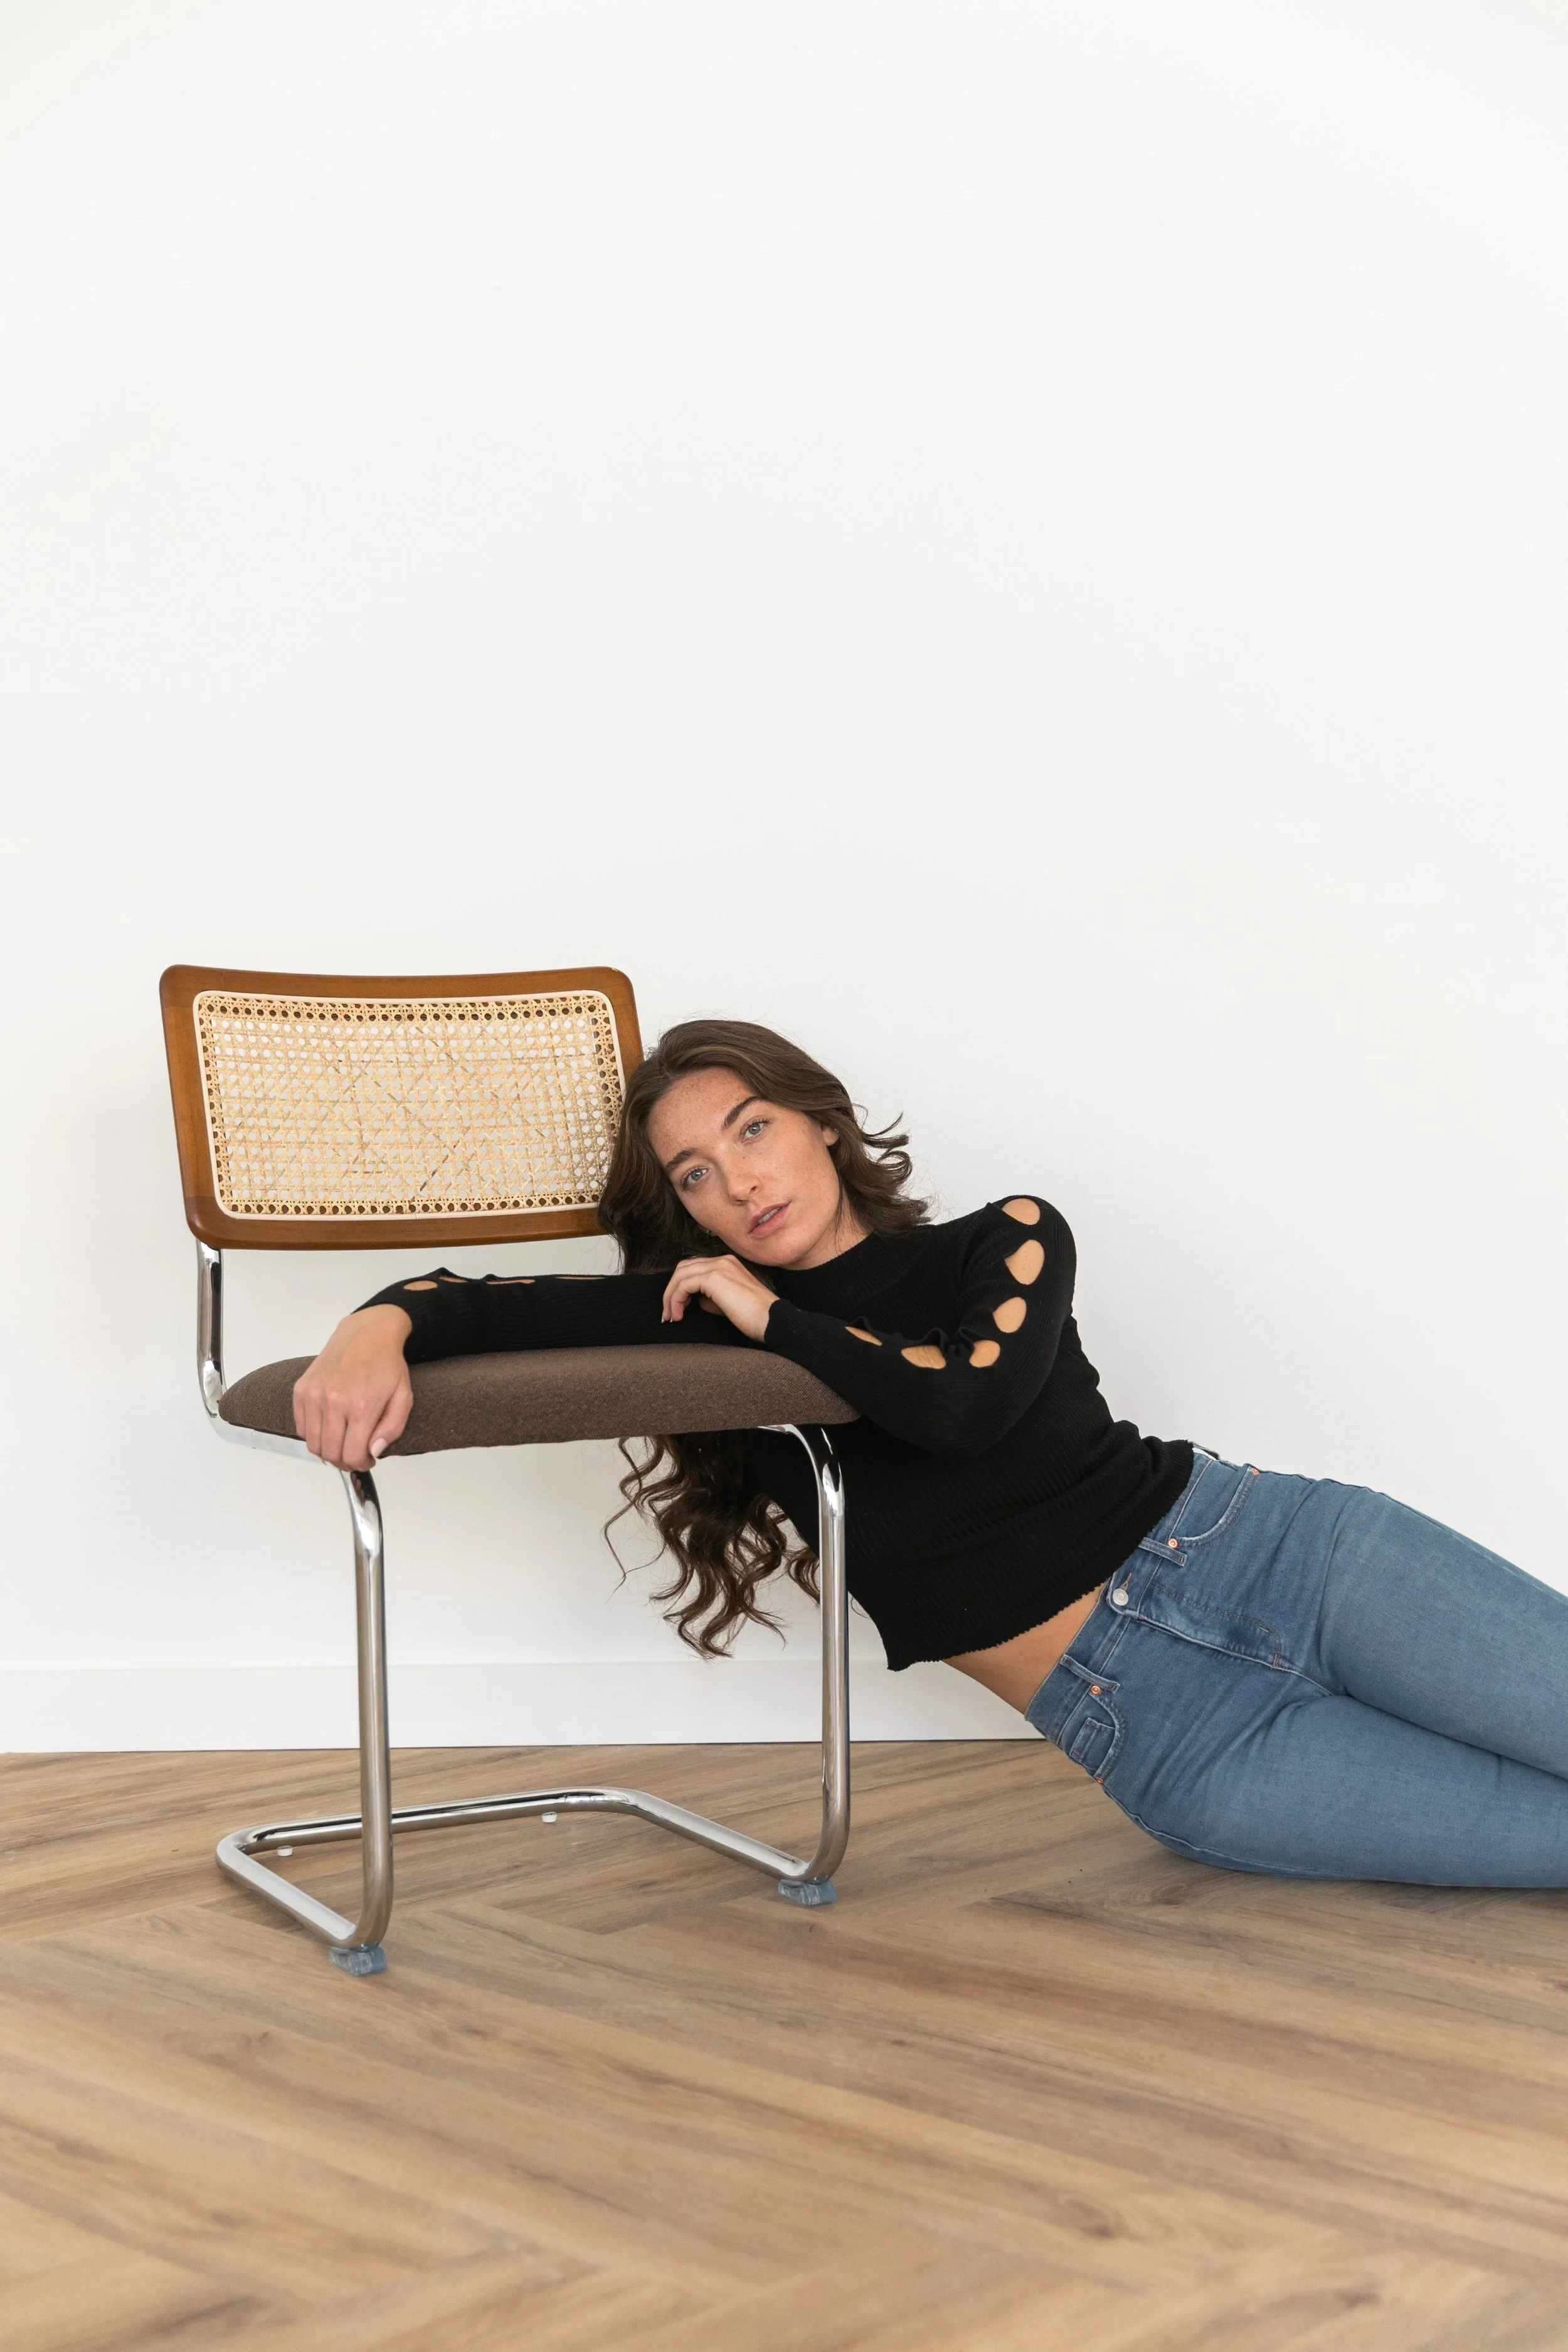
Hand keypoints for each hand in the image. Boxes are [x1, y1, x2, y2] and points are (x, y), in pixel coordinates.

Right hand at [293, 1305, 414, 1469]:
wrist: (367, 1333)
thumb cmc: (387, 1365)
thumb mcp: (403, 1398)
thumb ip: (391, 1429)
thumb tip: (373, 1452)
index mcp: (361, 1406)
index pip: (351, 1455)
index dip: (361, 1465)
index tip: (367, 1460)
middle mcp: (333, 1401)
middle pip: (329, 1453)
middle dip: (344, 1461)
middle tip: (355, 1454)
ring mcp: (314, 1394)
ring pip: (312, 1444)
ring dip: (328, 1450)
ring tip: (343, 1441)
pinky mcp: (301, 1389)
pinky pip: (301, 1427)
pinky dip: (314, 1434)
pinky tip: (330, 1426)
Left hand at [661, 1254, 778, 1341]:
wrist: (772, 1321)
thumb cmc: (755, 1318)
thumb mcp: (729, 1304)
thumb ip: (713, 1298)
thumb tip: (697, 1302)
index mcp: (728, 1264)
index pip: (695, 1268)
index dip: (680, 1288)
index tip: (677, 1311)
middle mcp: (723, 1260)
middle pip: (684, 1268)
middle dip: (671, 1290)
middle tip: (668, 1314)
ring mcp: (719, 1266)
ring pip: (680, 1274)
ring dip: (670, 1297)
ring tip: (671, 1317)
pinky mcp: (715, 1277)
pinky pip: (683, 1284)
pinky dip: (675, 1299)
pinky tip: (678, 1315)